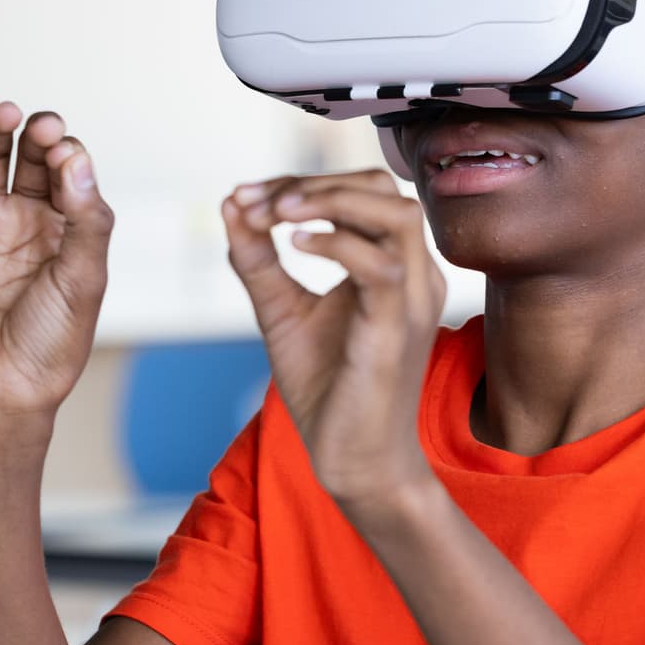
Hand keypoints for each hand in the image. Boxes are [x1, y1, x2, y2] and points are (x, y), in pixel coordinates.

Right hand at [0, 102, 114, 433]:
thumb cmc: (48, 343)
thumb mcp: (84, 278)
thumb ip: (86, 218)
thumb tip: (75, 158)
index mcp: (66, 229)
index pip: (69, 169)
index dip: (69, 153)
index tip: (68, 157)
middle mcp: (25, 219)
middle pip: (30, 152)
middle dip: (39, 131)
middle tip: (43, 128)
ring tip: (5, 114)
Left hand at [223, 169, 446, 511]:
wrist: (354, 462)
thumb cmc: (328, 390)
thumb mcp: (281, 312)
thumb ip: (259, 261)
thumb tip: (231, 203)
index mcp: (391, 265)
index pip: (358, 191)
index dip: (299, 183)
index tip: (243, 197)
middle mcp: (413, 274)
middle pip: (380, 188)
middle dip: (312, 182)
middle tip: (255, 202)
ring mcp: (412, 300)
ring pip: (393, 214)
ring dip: (329, 201)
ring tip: (276, 212)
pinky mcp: (397, 330)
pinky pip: (380, 267)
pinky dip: (337, 244)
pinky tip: (294, 244)